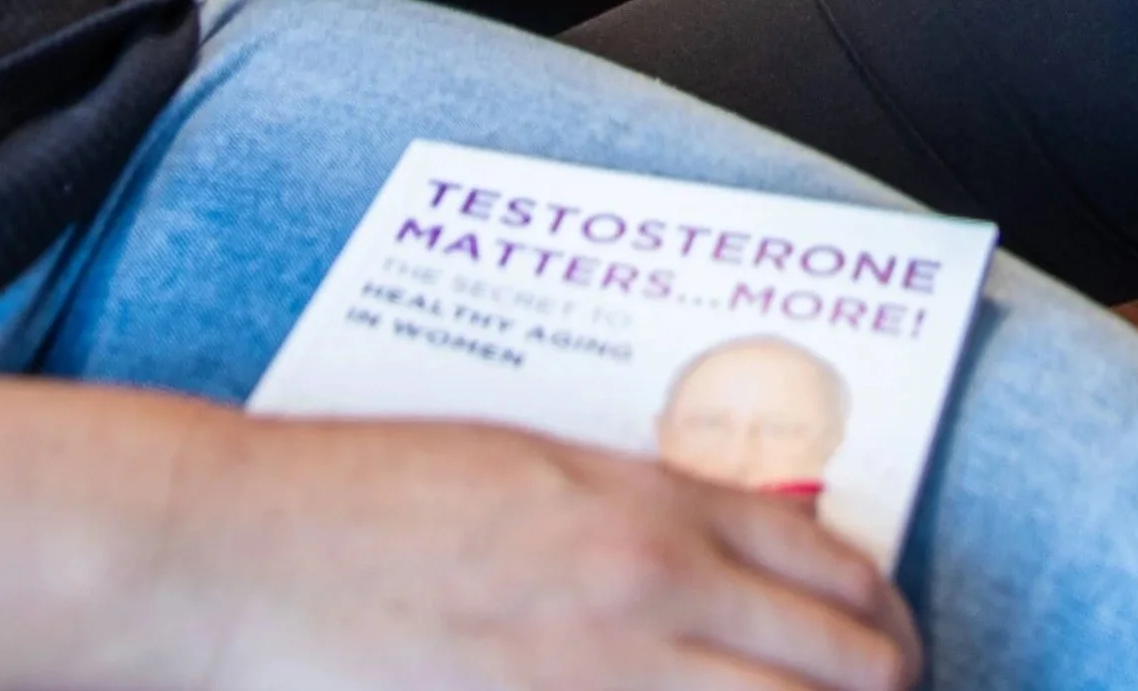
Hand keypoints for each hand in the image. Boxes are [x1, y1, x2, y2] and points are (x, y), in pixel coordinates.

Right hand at [190, 409, 917, 690]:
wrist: (245, 551)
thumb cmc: (372, 499)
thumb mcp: (535, 468)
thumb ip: (640, 516)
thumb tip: (725, 564)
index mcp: (650, 507)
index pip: (837, 573)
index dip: (885, 629)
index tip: (892, 658)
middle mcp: (649, 592)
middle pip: (844, 669)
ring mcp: (601, 683)